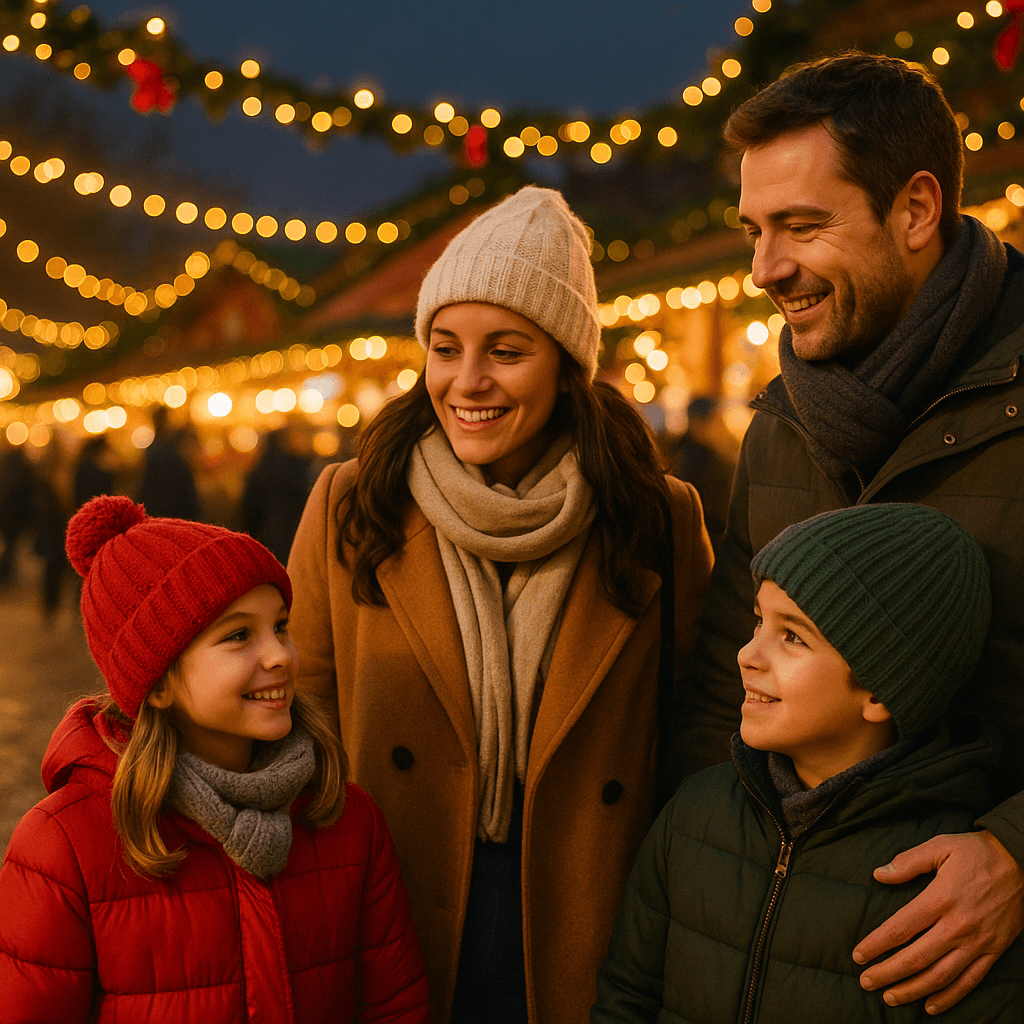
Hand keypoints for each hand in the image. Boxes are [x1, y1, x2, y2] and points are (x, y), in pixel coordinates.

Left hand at [852, 831, 1023, 1013]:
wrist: (1022, 861)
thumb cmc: (977, 852)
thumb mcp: (940, 846)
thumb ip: (908, 862)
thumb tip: (878, 874)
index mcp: (941, 898)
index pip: (901, 928)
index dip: (877, 944)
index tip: (859, 955)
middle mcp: (958, 926)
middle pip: (916, 958)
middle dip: (888, 972)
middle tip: (866, 982)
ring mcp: (978, 942)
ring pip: (941, 976)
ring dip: (913, 990)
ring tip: (890, 997)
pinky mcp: (994, 951)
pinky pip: (970, 981)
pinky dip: (950, 997)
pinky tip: (931, 1006)